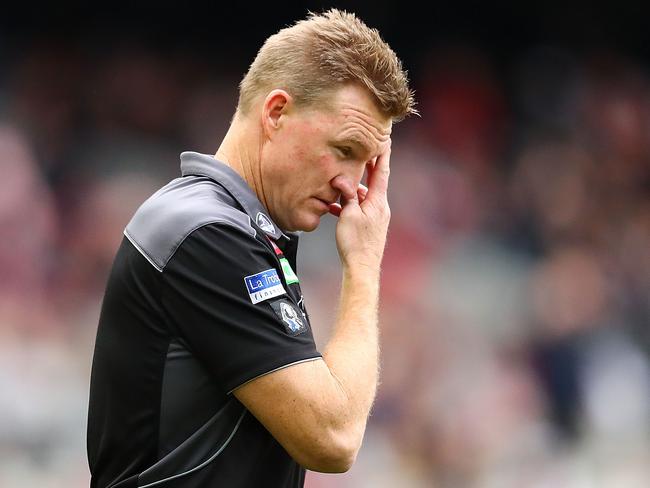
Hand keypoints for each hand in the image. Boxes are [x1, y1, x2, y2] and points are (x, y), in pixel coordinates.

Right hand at [329, 140, 391, 271]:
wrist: (362, 267)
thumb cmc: (355, 242)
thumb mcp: (348, 215)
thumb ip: (347, 195)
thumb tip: (344, 180)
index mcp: (377, 201)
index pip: (382, 171)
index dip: (383, 154)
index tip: (386, 139)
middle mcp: (380, 207)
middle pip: (374, 181)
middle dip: (368, 166)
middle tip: (365, 149)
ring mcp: (376, 217)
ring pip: (364, 195)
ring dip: (353, 188)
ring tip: (340, 180)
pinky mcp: (370, 225)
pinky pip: (359, 208)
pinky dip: (349, 204)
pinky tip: (335, 207)